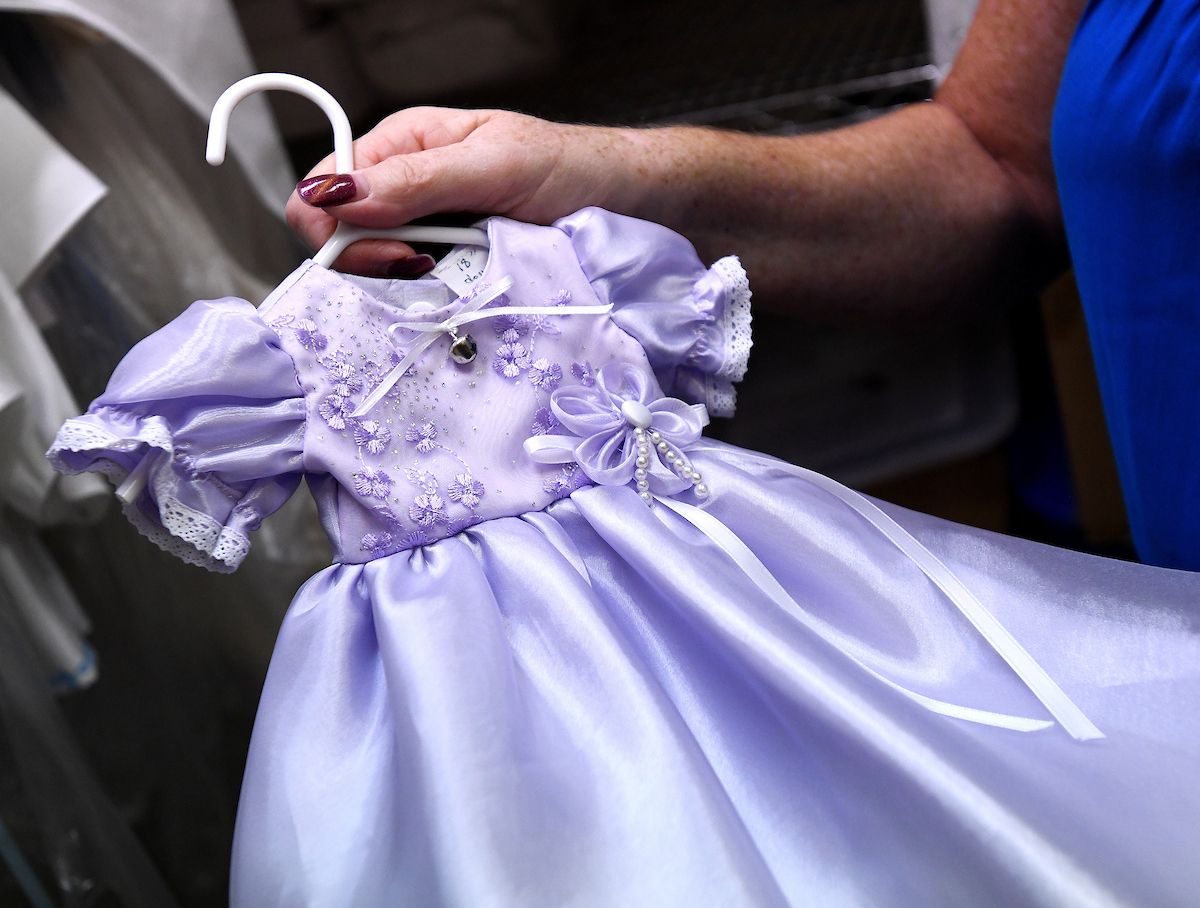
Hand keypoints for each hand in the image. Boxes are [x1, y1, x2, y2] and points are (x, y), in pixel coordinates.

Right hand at [287, 107, 633, 275]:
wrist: (618, 201)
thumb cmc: (565, 167)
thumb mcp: (493, 164)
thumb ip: (418, 179)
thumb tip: (340, 195)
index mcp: (401, 146)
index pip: (321, 191)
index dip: (339, 232)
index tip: (392, 255)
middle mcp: (402, 188)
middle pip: (341, 241)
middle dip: (377, 262)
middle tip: (431, 265)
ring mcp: (425, 231)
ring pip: (377, 273)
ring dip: (412, 280)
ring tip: (460, 267)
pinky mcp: (449, 267)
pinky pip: (417, 293)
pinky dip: (436, 295)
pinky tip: (466, 283)